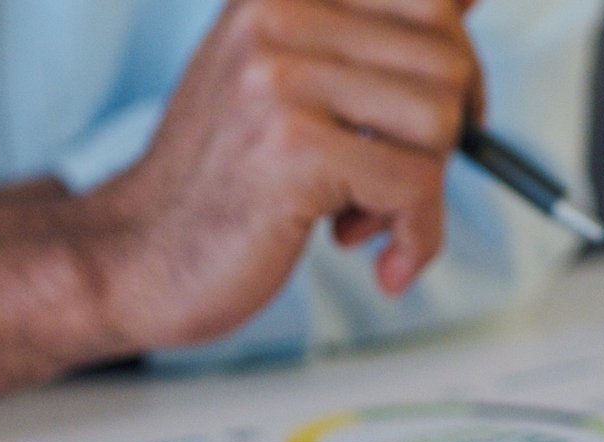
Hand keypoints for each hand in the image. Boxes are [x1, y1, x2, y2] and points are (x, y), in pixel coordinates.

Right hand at [81, 0, 480, 347]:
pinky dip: (414, 234)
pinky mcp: (294, 150)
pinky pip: (414, 186)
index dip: (455, 54)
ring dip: (422, 185)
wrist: (136, 254)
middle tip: (398, 173)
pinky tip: (376, 252)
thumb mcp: (281, 77)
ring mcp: (281, 80)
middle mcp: (278, 15)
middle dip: (443, 130)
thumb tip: (467, 5)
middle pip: (448, 56)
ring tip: (363, 209)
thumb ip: (358, 39)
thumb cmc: (219, 179)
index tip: (440, 102)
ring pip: (440, 119)